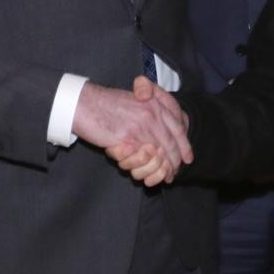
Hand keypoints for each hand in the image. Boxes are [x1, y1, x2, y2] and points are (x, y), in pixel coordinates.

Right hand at [74, 77, 189, 186]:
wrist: (85, 103)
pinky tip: (152, 175)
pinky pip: (144, 157)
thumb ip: (150, 106)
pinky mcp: (128, 138)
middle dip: (176, 158)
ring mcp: (141, 126)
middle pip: (172, 141)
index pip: (177, 126)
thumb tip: (162, 120)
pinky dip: (150, 168)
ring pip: (161, 151)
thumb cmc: (106, 102)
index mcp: (155, 102)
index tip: (188, 157)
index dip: (184, 144)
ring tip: (167, 175)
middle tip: (177, 170)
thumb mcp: (134, 97)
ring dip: (165, 166)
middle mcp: (152, 113)